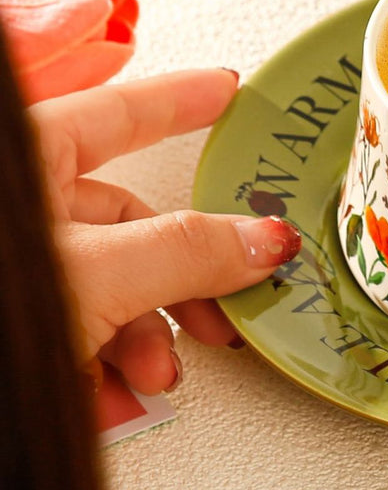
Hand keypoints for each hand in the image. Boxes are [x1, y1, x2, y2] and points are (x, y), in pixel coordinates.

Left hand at [31, 69, 300, 395]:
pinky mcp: (16, 324)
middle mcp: (21, 210)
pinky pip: (77, 328)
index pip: (122, 113)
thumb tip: (261, 236)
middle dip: (184, 276)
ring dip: (149, 335)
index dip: (182, 101)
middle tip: (227, 302)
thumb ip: (190, 250)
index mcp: (29, 162)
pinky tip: (112, 397)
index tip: (225, 92)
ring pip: (111, 284)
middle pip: (131, 223)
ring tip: (155, 374)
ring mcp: (16, 270)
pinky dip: (105, 365)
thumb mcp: (98, 275)